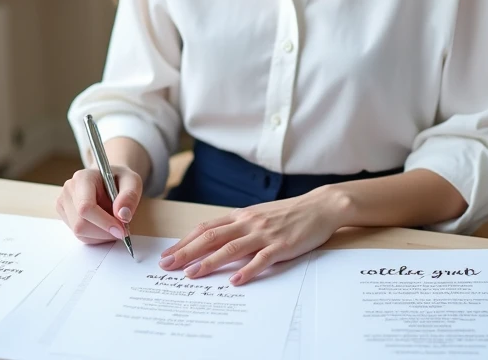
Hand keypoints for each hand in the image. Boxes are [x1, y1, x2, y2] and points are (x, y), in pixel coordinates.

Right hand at [55, 165, 141, 243]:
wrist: (109, 179)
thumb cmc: (119, 179)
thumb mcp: (132, 181)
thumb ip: (130, 196)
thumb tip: (123, 215)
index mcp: (83, 178)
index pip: (86, 207)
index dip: (104, 222)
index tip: (121, 230)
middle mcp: (69, 190)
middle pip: (80, 223)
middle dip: (104, 231)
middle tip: (122, 228)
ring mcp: (64, 203)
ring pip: (79, 232)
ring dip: (101, 235)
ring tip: (113, 222)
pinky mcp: (65, 215)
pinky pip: (80, 235)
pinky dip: (96, 236)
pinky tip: (104, 226)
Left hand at [157, 187, 346, 285]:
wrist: (320, 206)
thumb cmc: (288, 213)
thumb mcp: (258, 216)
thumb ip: (238, 228)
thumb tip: (214, 242)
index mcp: (241, 216)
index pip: (206, 228)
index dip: (185, 241)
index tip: (168, 254)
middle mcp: (249, 223)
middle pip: (212, 237)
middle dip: (187, 252)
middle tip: (168, 266)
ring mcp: (265, 234)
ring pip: (231, 248)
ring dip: (209, 262)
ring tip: (192, 274)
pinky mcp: (282, 246)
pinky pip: (262, 259)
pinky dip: (247, 270)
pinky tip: (235, 281)